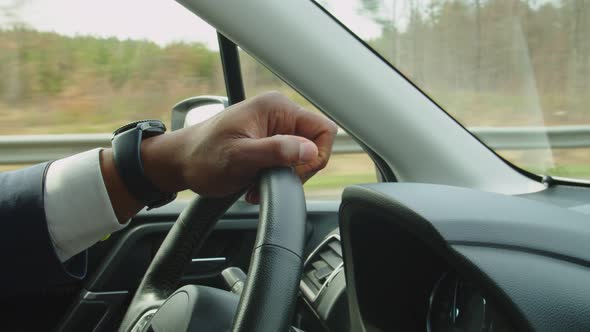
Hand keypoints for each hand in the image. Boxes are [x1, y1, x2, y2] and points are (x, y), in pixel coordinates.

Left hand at [142, 91, 337, 202]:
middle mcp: (279, 115)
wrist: (179, 162)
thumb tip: (309, 150)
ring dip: (284, 176)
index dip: (315, 156)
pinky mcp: (269, 143)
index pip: (323, 130)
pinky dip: (276, 177)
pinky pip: (287, 162)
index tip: (293, 173)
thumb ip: (275, 151)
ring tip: (257, 184)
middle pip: (315, 146)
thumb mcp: (238, 157)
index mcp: (277, 108)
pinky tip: (256, 183)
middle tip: (270, 181)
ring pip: (302, 157)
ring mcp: (274, 129)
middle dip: (297, 170)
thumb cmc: (202, 156)